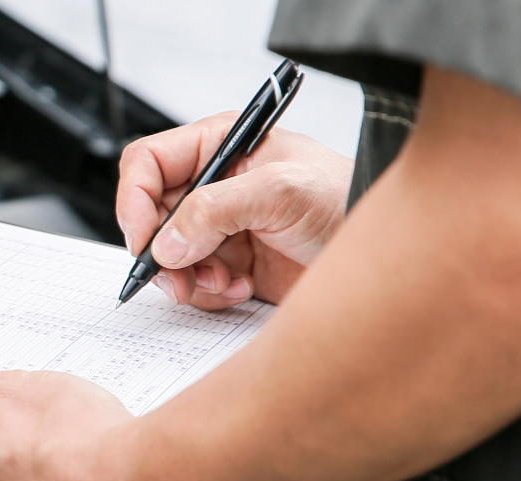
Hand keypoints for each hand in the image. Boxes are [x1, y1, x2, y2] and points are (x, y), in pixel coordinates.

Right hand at [116, 114, 352, 308]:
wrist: (386, 255)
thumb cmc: (347, 199)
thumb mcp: (282, 192)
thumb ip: (216, 209)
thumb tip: (166, 242)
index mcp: (220, 146)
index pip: (148, 164)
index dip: (134, 200)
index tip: (143, 240)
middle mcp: (214, 185)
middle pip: (151, 218)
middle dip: (162, 251)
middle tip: (180, 275)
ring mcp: (221, 227)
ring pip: (168, 257)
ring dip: (188, 278)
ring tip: (223, 282)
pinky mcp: (231, 263)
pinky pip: (194, 283)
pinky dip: (210, 293)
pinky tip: (242, 288)